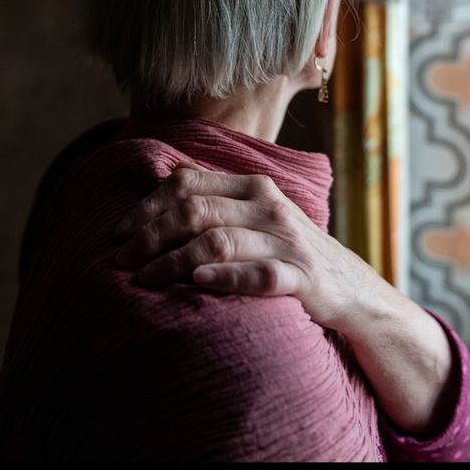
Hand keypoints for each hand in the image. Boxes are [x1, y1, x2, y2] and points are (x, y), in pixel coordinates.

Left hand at [112, 166, 365, 328]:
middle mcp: (269, 207)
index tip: (119, 232)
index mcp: (254, 187)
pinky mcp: (301, 277)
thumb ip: (219, 199)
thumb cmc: (289, 250)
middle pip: (196, 211)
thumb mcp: (258, 215)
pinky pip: (259, 275)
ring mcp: (286, 242)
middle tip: (123, 261)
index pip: (189, 182)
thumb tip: (164, 184)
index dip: (148, 205)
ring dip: (173, 261)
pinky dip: (226, 277)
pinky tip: (198, 282)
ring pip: (219, 241)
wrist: (349, 286)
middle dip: (150, 235)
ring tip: (146, 279)